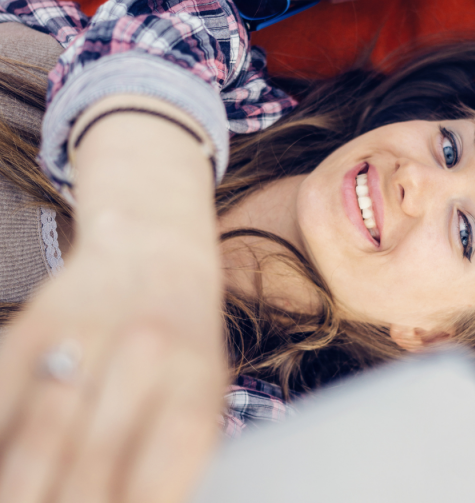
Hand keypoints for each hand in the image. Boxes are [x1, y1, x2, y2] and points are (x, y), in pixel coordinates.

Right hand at [0, 241, 223, 502]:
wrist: (154, 250)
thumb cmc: (180, 347)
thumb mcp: (199, 402)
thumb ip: (166, 467)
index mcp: (194, 392)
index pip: (152, 489)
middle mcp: (145, 359)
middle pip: (87, 477)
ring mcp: (86, 337)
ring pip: (34, 448)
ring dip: (23, 485)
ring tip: (27, 497)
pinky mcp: (32, 327)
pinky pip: (2, 409)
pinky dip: (2, 446)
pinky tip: (11, 461)